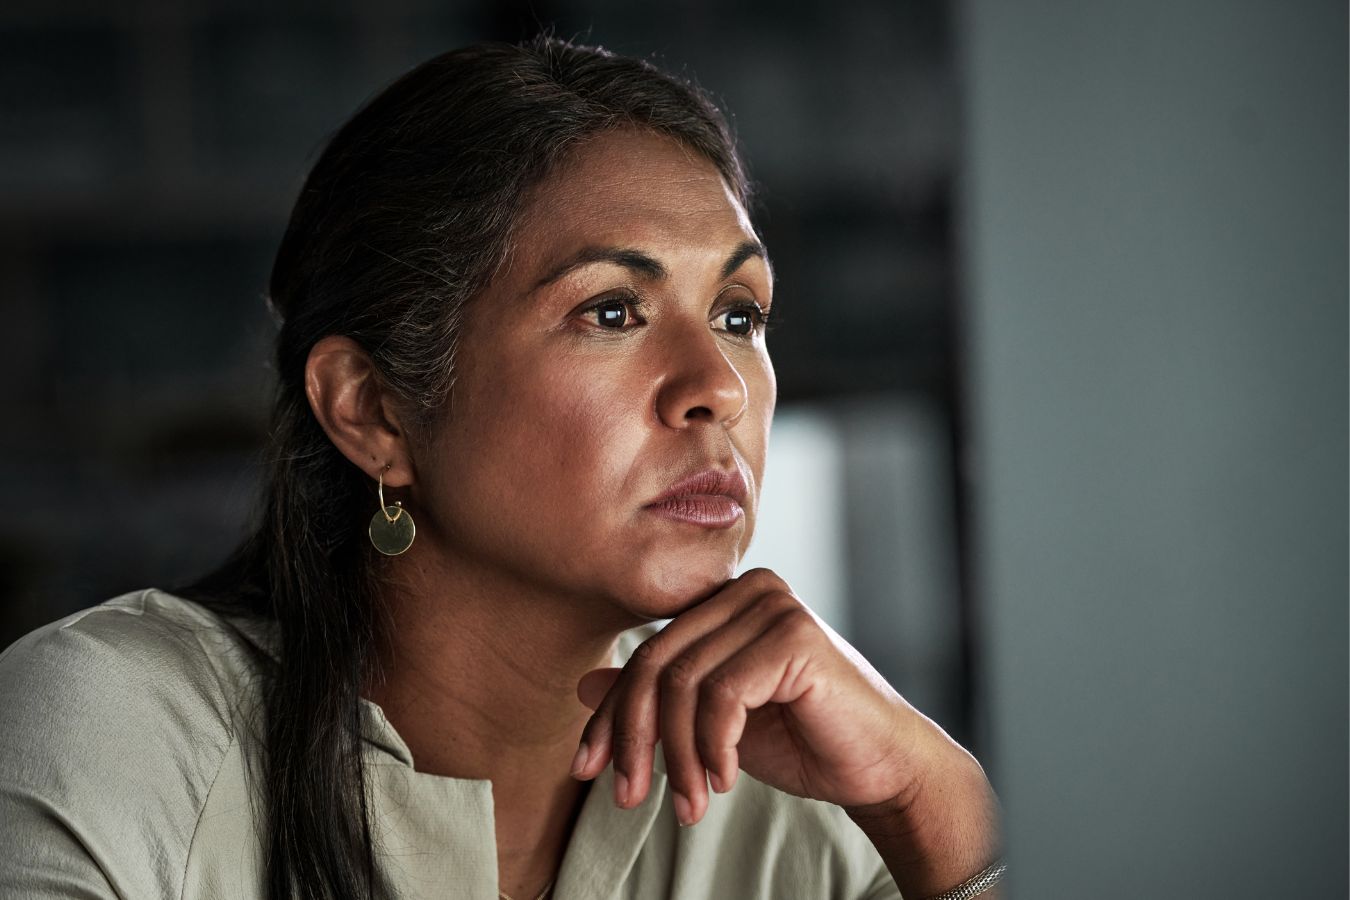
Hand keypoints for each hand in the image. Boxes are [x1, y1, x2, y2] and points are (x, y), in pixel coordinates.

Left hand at [570, 567, 947, 826]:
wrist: (880, 766)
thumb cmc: (802, 740)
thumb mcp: (712, 723)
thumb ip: (658, 698)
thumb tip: (586, 684)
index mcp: (727, 599)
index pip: (647, 652)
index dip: (612, 714)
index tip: (587, 768)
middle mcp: (748, 589)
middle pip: (657, 664)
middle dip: (634, 739)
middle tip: (628, 797)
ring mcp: (773, 605)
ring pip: (684, 684)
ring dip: (678, 756)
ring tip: (690, 804)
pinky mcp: (794, 636)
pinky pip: (722, 695)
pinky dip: (713, 746)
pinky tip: (725, 779)